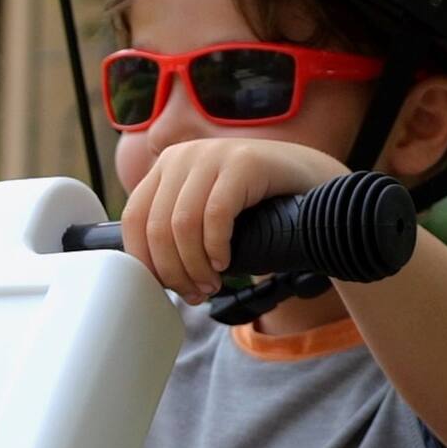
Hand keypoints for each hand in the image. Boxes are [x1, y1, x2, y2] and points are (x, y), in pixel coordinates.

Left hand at [120, 138, 346, 302]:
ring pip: (182, 224)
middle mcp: (182, 156)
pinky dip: (215, 248)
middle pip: (156, 226)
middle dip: (173, 271)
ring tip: (211, 284)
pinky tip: (225, 263)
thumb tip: (150, 275)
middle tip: (194, 293)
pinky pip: (215, 215)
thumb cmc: (257, 209)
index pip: (133, 219)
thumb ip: (177, 232)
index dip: (144, 261)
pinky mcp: (242, 162)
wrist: (313, 184)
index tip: (165, 288)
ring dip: (194, 265)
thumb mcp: (206, 215)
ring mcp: (212, 154)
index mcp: (166, 167)